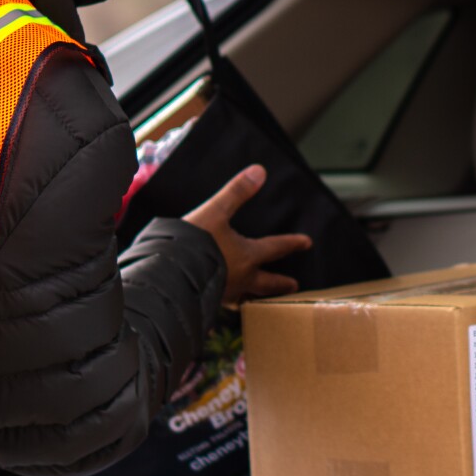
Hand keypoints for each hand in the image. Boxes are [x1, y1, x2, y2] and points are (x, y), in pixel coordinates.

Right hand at [183, 165, 311, 304]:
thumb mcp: (216, 211)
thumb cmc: (194, 241)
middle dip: (281, 284)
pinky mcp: (208, 302)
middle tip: (294, 286)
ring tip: (259, 300)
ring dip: (256, 297)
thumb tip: (259, 171)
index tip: (307, 242)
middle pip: (267, 283)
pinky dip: (230, 302)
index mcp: (247, 256)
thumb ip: (237, 192)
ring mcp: (224, 293)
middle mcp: (241, 278)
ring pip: (247, 298)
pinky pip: (225, 303)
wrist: (168, 272)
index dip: (292, 243)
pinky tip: (224, 301)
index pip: (275, 248)